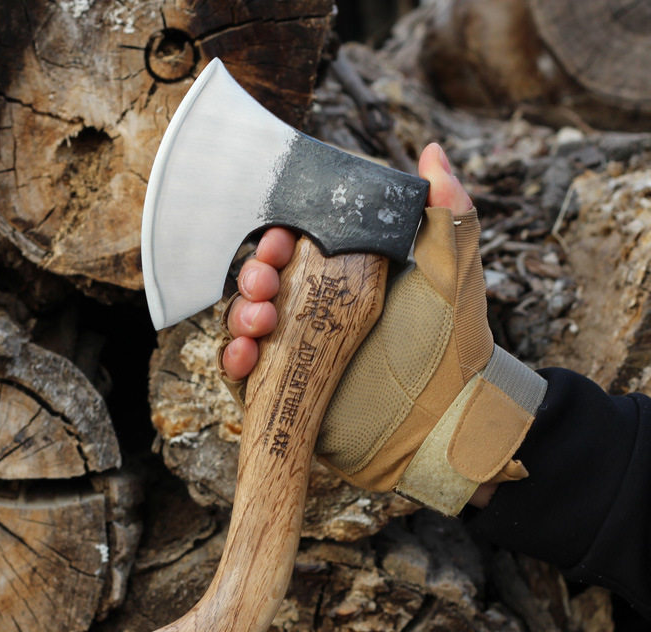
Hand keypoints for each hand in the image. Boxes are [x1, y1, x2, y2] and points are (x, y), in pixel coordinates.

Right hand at [219, 143, 544, 514]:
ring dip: (242, 314)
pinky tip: (246, 356)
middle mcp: (318, 312)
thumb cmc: (450, 347)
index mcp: (347, 279)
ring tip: (260, 321)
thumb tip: (432, 152)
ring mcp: (298, 352)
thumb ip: (445, 214)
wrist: (441, 425)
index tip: (281, 238)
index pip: (298, 248)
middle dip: (255, 274)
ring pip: (248, 323)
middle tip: (265, 280)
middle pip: (265, 283)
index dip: (281, 238)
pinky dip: (235, 360)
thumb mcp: (451, 275)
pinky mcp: (285, 390)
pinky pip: (246, 372)